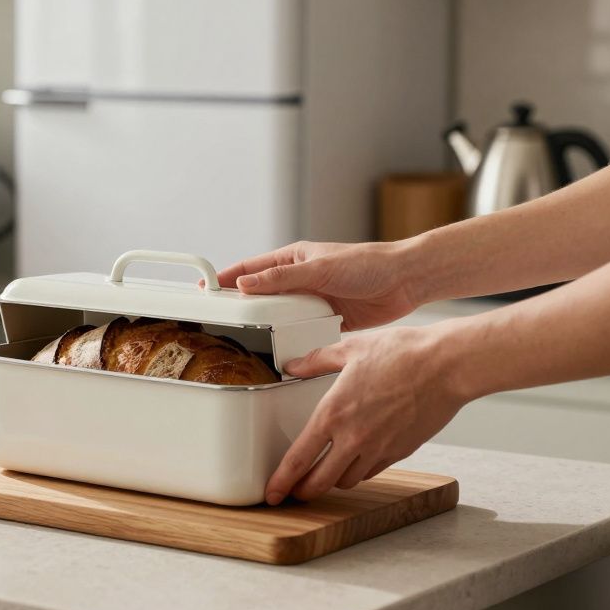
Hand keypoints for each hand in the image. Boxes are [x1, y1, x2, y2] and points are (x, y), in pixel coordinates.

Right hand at [217, 240, 422, 331]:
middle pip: (262, 295)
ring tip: (250, 339)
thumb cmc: (367, 263)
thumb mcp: (318, 268)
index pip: (250, 269)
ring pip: (281, 316)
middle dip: (242, 307)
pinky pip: (302, 331)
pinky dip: (293, 340)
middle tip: (221, 321)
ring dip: (269, 327)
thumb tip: (245, 284)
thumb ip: (281, 278)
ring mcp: (312, 301)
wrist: (404, 281)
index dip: (227, 278)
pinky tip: (283, 350)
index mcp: (293, 259)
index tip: (206, 288)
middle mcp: (300, 280)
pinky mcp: (327, 320)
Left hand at [263, 325, 470, 505]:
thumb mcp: (351, 349)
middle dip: (302, 491)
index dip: (281, 482)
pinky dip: (358, 472)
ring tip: (323, 475)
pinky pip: (371, 472)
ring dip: (332, 482)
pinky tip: (355, 462)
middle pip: (319, 482)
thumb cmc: (402, 353)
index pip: (298, 460)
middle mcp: (353, 439)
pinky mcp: (400, 452)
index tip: (271, 494)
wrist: (446, 365)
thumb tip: (294, 365)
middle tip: (293, 492)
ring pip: (346, 481)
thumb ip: (317, 359)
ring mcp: (378, 449)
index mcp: (333, 414)